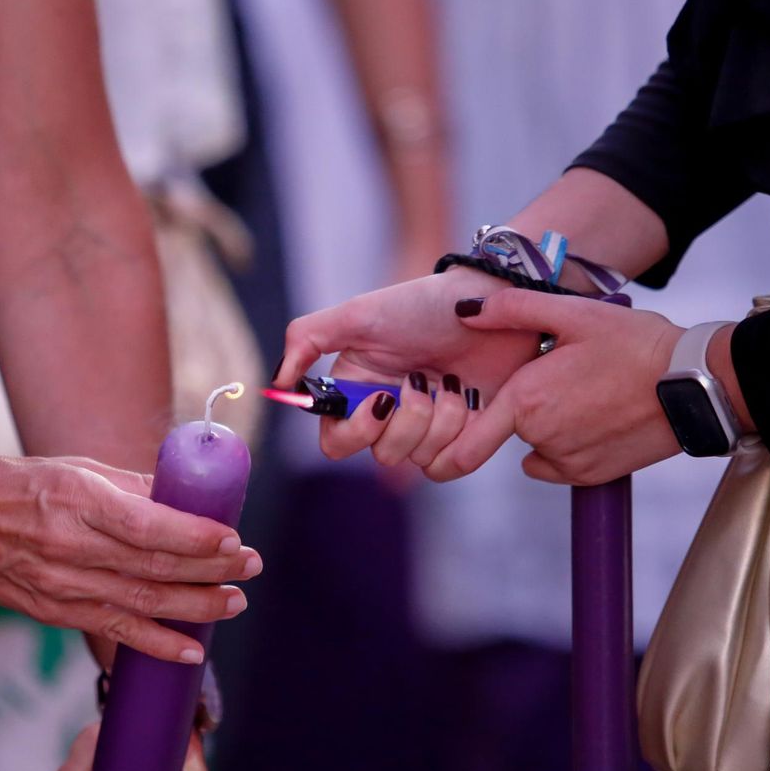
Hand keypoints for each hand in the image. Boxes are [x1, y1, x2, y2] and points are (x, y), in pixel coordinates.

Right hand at [0, 455, 260, 663]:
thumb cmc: (17, 485)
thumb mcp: (75, 469)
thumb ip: (133, 486)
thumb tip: (189, 497)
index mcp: (76, 500)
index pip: (149, 526)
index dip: (197, 538)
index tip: (234, 539)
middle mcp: (68, 547)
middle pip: (154, 567)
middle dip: (211, 571)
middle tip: (251, 568)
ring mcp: (60, 585)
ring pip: (141, 604)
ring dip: (194, 608)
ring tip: (234, 603)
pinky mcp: (54, 612)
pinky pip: (114, 632)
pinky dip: (156, 644)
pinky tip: (191, 650)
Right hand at [273, 268, 536, 464]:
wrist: (494, 305)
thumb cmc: (424, 305)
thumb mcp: (358, 313)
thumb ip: (306, 339)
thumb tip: (275, 384)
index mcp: (358, 391)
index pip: (336, 442)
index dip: (356, 430)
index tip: (380, 399)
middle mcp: (389, 416)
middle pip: (381, 455)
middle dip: (407, 421)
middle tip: (423, 380)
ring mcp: (428, 430)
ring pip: (419, 461)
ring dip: (441, 418)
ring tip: (454, 382)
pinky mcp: (466, 438)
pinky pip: (452, 465)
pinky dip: (463, 434)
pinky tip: (471, 398)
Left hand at [427, 289, 687, 484]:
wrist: (693, 384)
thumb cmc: (634, 342)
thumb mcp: (573, 312)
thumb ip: (512, 309)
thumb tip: (464, 312)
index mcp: (526, 400)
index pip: (467, 447)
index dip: (444, 453)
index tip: (434, 459)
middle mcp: (541, 438)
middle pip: (511, 426)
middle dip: (526, 405)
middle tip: (565, 377)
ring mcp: (567, 461)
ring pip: (536, 444)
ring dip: (550, 425)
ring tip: (589, 394)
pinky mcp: (590, 476)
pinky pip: (557, 464)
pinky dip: (567, 446)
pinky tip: (596, 418)